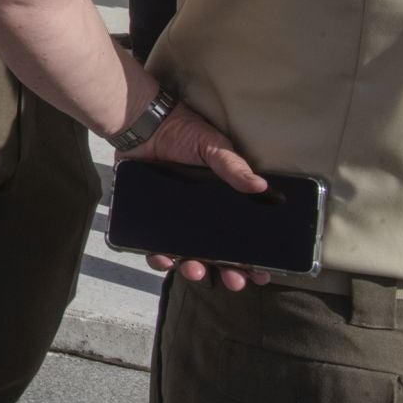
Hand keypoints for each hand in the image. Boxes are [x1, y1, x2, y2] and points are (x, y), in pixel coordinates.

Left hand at [124, 103, 271, 290]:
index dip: (253, 259)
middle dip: (228, 273)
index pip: (243, 238)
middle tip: (234, 279)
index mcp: (222, 204)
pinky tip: (162, 258)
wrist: (142, 123)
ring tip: (195, 270)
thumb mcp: (213, 148)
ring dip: (194, 269)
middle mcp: (200, 217)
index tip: (260, 274)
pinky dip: (159, 257)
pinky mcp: (150, 219)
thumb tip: (260, 186)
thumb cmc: (182, 133)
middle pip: (218, 255)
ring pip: (187, 256)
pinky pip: (154, 246)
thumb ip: (233, 167)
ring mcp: (176, 221)